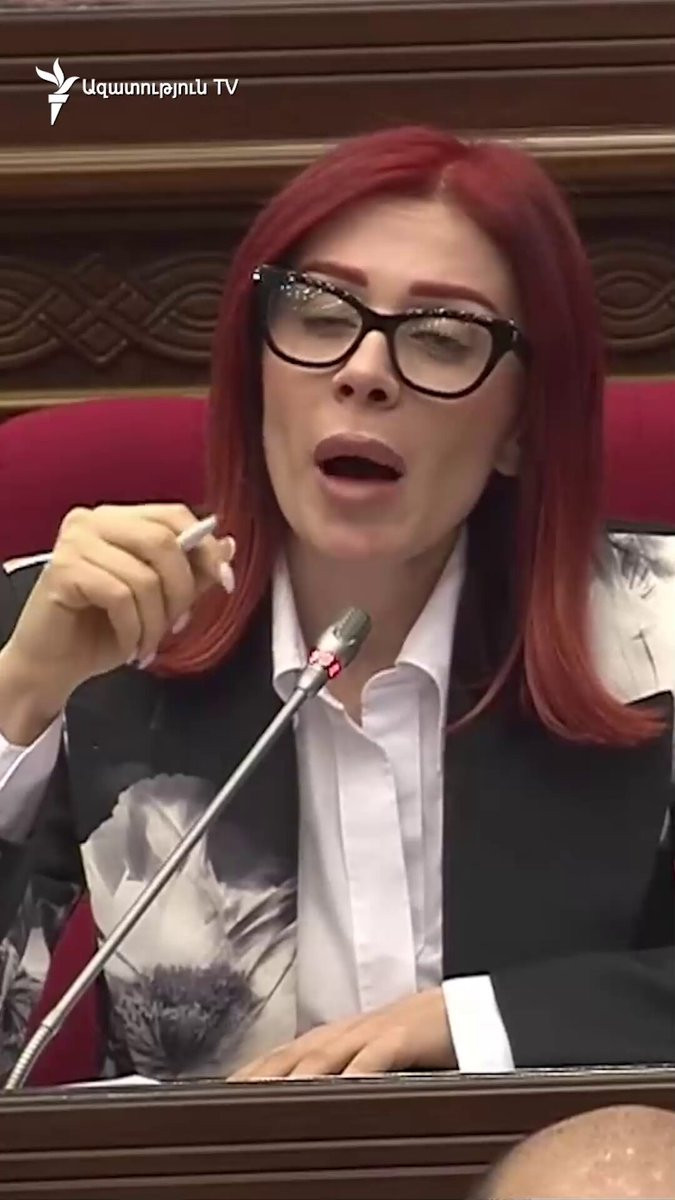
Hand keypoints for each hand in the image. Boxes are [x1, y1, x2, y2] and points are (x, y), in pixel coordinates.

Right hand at [3, 503, 233, 715]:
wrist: (52, 665)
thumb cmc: (100, 630)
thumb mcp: (158, 601)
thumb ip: (191, 573)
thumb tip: (228, 546)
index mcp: (118, 519)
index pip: (173, 515)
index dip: (205, 548)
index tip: (226, 581)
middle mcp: (93, 521)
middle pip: (162, 541)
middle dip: (181, 591)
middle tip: (177, 624)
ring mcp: (74, 542)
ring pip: (144, 576)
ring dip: (156, 621)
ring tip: (147, 643)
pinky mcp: (63, 570)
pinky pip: (119, 597)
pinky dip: (133, 630)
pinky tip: (128, 646)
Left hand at [228, 988, 455, 1079]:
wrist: (460, 1008)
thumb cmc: (413, 1040)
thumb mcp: (367, 1060)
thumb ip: (337, 1077)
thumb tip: (306, 1107)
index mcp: (330, 1041)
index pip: (278, 1058)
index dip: (249, 1075)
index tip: (219, 1095)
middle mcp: (342, 1034)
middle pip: (290, 1056)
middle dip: (258, 1076)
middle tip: (228, 1099)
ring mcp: (371, 1033)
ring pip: (324, 1054)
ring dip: (294, 1074)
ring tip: (268, 1096)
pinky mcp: (403, 1036)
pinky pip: (376, 1055)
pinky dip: (358, 1070)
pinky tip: (343, 1086)